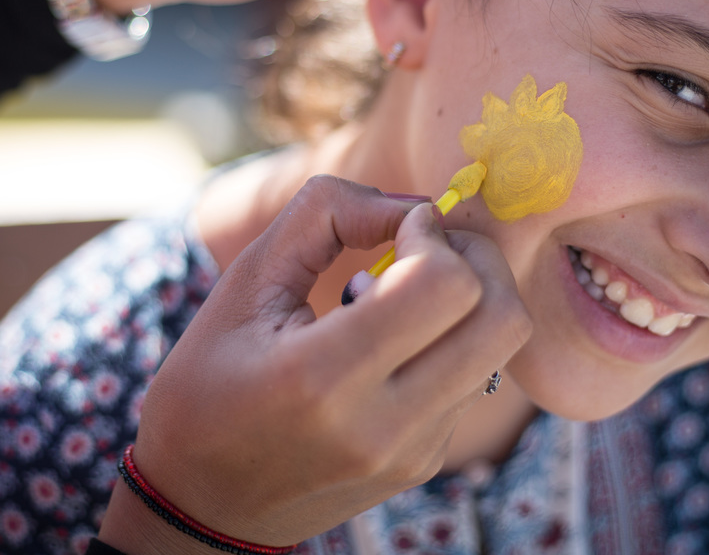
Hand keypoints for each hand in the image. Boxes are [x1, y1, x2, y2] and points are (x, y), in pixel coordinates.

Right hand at [97, 176, 530, 552]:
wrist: (204, 503)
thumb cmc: (210, 381)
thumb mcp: (245, 281)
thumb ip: (325, 215)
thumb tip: (412, 205)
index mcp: (322, 376)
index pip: (446, 284)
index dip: (433, 233)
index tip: (397, 225)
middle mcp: (382, 424)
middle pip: (504, 318)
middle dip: (477, 258)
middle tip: (424, 246)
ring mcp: (412, 452)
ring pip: (500, 346)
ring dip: (467, 298)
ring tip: (398, 296)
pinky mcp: (425, 462)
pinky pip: (474, 378)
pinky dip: (450, 338)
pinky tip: (391, 342)